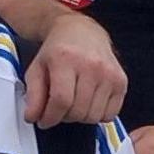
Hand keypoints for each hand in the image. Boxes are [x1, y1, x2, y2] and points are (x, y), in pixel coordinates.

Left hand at [26, 11, 125, 126]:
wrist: (81, 32)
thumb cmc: (57, 50)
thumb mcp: (36, 68)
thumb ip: (33, 94)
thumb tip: (33, 117)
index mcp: (66, 59)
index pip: (61, 100)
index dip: (50, 117)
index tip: (44, 121)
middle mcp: (91, 65)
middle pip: (78, 111)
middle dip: (63, 117)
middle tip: (58, 108)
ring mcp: (109, 73)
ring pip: (93, 116)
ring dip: (80, 117)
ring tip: (73, 102)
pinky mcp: (121, 81)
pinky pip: (110, 114)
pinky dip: (97, 115)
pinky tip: (88, 102)